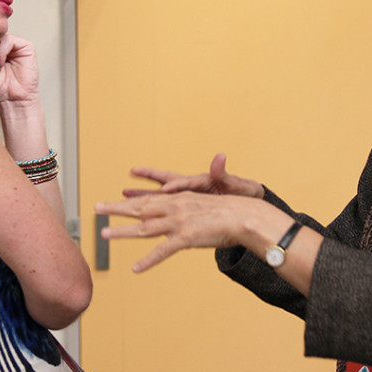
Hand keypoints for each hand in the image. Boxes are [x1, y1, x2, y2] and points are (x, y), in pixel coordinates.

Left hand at [97, 191, 267, 271]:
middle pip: (139, 208)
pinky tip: (136, 269)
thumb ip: (189, 213)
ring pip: (145, 227)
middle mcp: (175, 207)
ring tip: (104, 235)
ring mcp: (179, 222)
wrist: (245, 216)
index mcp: (179, 199)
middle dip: (116, 208)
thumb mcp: (204, 208)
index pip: (148, 199)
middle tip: (96, 208)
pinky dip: (149, 261)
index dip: (129, 200)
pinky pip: (163, 251)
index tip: (113, 200)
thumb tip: (178, 220)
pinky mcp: (187, 237)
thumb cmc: (229, 213)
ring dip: (123, 232)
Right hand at [122, 153, 263, 198]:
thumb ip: (223, 173)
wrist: (247, 203)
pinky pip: (167, 209)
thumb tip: (220, 156)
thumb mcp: (235, 183)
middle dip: (148, 180)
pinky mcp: (187, 207)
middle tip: (130, 174)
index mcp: (201, 181)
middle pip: (165, 182)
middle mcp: (190, 188)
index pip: (184, 182)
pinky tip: (140, 215)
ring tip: (124, 193)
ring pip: (161, 196)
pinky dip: (153, 211)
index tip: (165, 190)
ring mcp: (187, 197)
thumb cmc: (241, 191)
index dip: (174, 186)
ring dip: (144, 195)